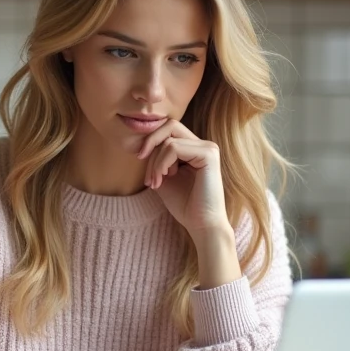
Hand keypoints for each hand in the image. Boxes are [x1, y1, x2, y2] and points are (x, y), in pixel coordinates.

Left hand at [137, 120, 229, 237]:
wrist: (201, 224)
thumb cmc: (185, 205)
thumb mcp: (164, 177)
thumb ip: (156, 159)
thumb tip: (143, 144)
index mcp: (195, 149)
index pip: (168, 131)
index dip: (151, 143)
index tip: (140, 162)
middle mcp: (204, 145)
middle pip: (170, 126)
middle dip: (150, 143)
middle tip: (141, 162)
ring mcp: (208, 148)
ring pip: (169, 140)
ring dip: (155, 162)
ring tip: (155, 182)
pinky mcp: (209, 154)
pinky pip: (174, 148)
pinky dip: (161, 163)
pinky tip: (163, 179)